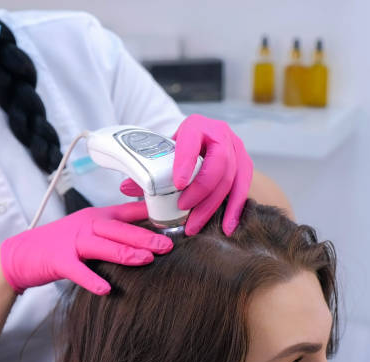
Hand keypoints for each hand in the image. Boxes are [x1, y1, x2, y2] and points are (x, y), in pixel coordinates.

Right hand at [0, 201, 172, 295]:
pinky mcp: (58, 260)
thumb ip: (113, 233)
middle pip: (119, 229)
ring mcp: (71, 242)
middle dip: (145, 237)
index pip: (127, 212)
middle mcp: (86, 225)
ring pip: (102, 245)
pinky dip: (91, 280)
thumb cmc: (59, 243)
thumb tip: (146, 239)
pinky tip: (106, 289)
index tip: (174, 219)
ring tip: (147, 260)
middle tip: (169, 245)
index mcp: (96, 217)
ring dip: (125, 253)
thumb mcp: (88, 231)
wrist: (22, 252)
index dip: (150, 215)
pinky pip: (77, 271)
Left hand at [120, 114, 252, 235]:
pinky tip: (226, 227)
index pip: (192, 141)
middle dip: (200, 191)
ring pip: (231, 180)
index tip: (177, 184)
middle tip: (182, 209)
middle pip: (217, 164)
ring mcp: (237, 149)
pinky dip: (234, 210)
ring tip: (194, 226)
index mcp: (196, 126)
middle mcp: (220, 134)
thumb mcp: (164, 152)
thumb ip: (147, 170)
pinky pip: (243, 189)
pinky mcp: (245, 165)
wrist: (202, 139)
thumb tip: (125, 189)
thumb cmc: (180, 148)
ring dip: (212, 206)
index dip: (186, 162)